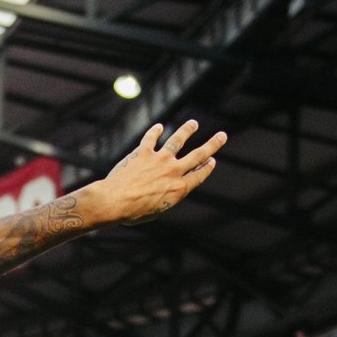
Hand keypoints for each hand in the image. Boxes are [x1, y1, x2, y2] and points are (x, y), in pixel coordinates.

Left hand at [85, 121, 226, 225]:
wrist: (114, 201)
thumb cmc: (133, 212)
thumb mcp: (157, 210)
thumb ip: (167, 197)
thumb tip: (168, 189)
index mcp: (179, 189)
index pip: (199, 175)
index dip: (207, 167)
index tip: (212, 160)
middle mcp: (173, 171)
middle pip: (198, 155)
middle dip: (212, 145)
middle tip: (222, 136)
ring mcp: (159, 159)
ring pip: (178, 140)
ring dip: (187, 131)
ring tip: (193, 123)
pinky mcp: (143, 152)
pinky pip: (151, 138)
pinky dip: (155, 132)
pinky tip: (158, 127)